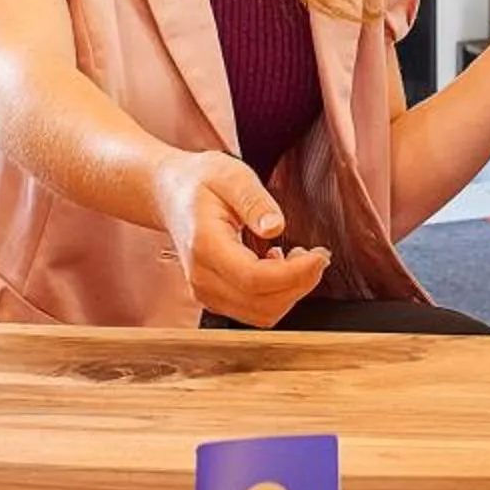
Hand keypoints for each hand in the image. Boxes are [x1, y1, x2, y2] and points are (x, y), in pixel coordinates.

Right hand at [157, 150, 326, 327]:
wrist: (170, 195)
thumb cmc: (199, 183)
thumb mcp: (231, 175)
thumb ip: (254, 201)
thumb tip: (275, 227)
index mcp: (205, 246)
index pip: (255, 279)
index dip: (295, 274)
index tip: (320, 255)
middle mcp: (201, 277)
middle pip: (261, 303)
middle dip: (300, 283)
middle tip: (317, 255)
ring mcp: (205, 292)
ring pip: (260, 314)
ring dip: (290, 292)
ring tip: (298, 258)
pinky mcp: (214, 298)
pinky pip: (253, 311)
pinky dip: (276, 296)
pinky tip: (279, 266)